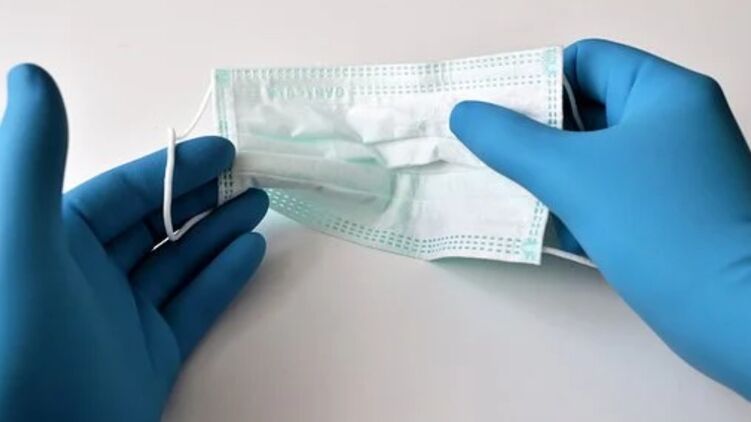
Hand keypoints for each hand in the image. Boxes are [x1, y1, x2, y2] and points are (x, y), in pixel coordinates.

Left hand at [0, 65, 267, 419]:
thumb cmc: (20, 343)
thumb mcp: (22, 246)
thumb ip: (31, 163)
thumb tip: (34, 77)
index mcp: (53, 242)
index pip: (122, 192)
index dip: (171, 168)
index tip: (221, 150)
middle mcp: (87, 275)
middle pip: (156, 223)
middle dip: (202, 197)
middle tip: (250, 176)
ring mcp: (122, 317)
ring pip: (179, 261)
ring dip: (219, 230)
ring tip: (260, 202)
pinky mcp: (150, 356)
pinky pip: (193, 307)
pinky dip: (223, 278)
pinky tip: (251, 250)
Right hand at [450, 39, 750, 398]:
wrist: (736, 318)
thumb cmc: (658, 226)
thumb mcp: (573, 175)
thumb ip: (511, 141)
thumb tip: (464, 113)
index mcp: (664, 92)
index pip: (586, 61)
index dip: (535, 81)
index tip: (491, 113)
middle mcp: (672, 124)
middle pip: (585, 110)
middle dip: (531, 134)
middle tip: (483, 153)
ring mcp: (670, 173)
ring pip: (591, 158)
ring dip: (545, 174)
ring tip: (498, 190)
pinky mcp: (665, 216)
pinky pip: (605, 195)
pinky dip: (571, 205)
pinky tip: (535, 226)